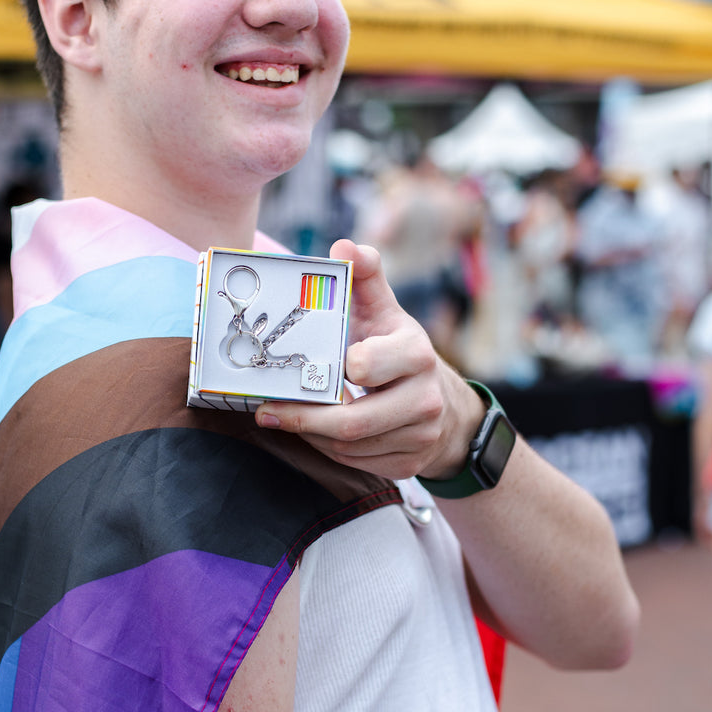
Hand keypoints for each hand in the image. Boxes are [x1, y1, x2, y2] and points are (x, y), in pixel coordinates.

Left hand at [255, 241, 483, 480]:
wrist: (444, 404)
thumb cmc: (397, 350)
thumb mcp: (384, 311)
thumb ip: (364, 277)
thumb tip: (344, 246)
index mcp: (416, 353)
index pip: (365, 366)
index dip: (332, 370)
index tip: (305, 368)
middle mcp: (425, 398)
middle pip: (353, 422)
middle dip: (303, 419)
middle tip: (267, 412)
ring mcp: (420, 436)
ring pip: (349, 447)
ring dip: (310, 435)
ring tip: (285, 419)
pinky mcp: (409, 465)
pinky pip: (357, 464)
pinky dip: (328, 451)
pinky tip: (313, 433)